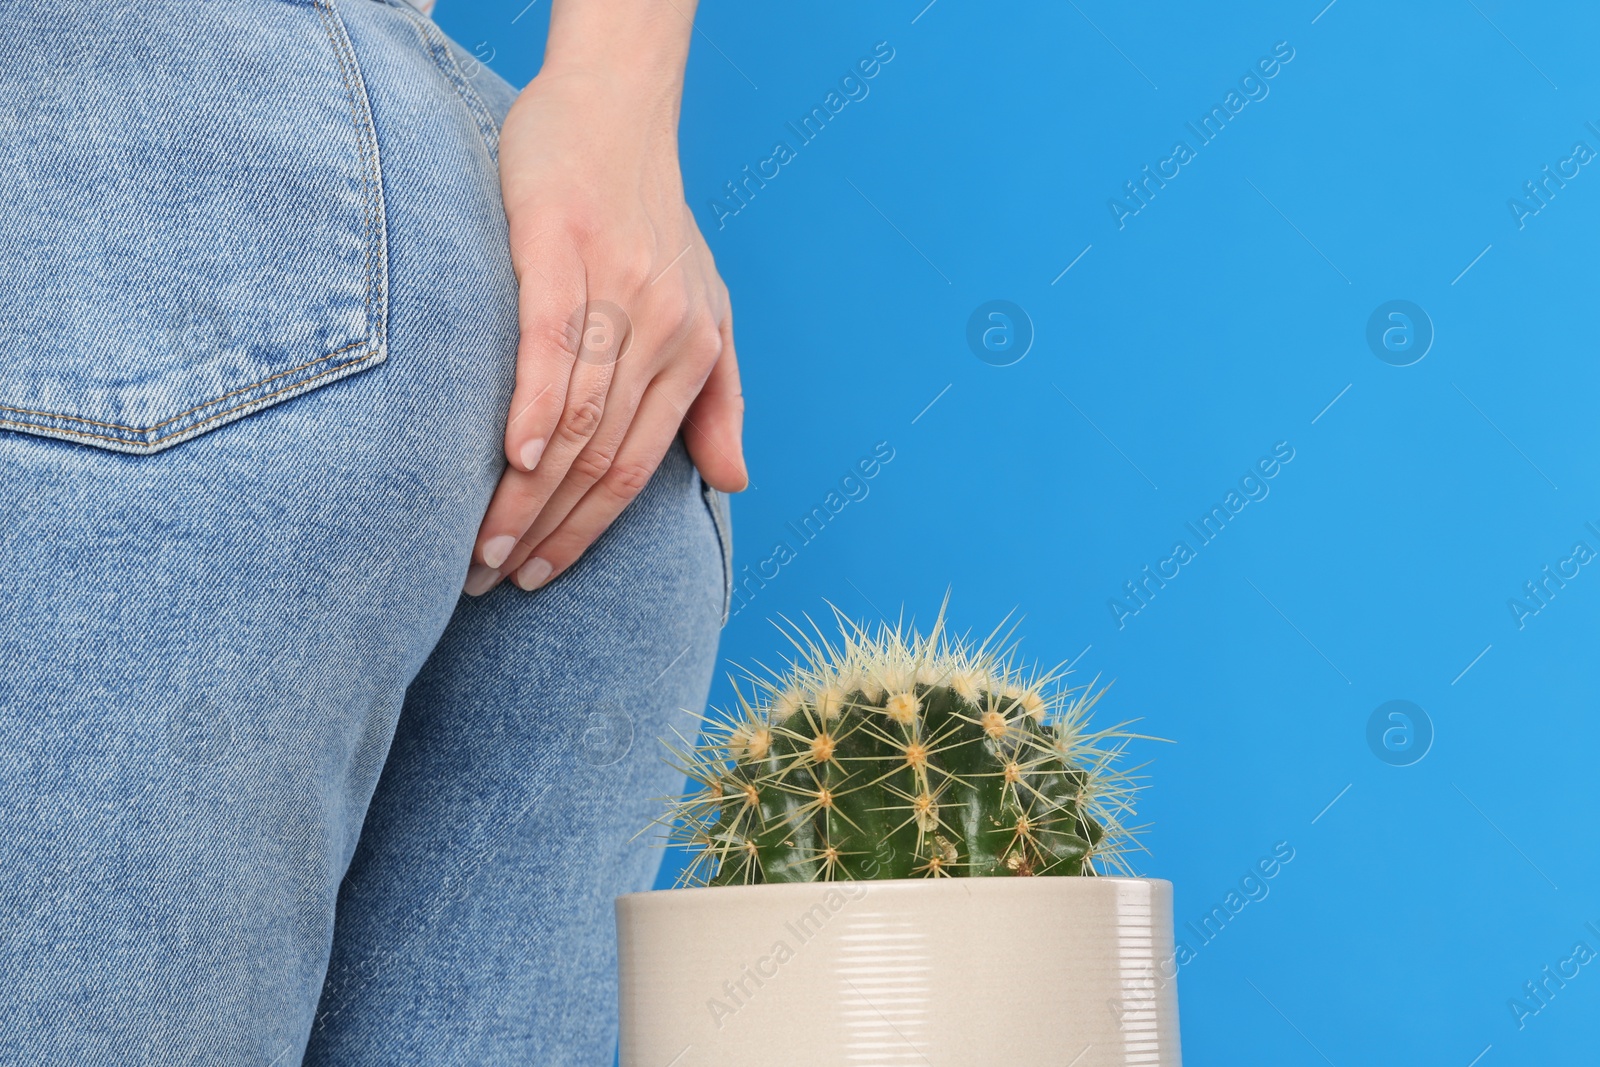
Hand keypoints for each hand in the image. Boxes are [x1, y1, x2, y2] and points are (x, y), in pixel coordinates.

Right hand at [464, 54, 745, 596]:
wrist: (616, 108)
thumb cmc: (653, 217)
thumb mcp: (708, 308)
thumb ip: (717, 397)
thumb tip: (735, 482)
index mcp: (693, 350)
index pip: (639, 467)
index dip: (591, 532)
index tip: (541, 576)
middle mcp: (663, 326)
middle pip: (606, 455)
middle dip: (549, 529)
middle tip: (490, 579)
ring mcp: (615, 285)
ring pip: (580, 415)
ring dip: (529, 493)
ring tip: (480, 548)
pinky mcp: (560, 244)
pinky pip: (551, 342)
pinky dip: (536, 406)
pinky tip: (513, 459)